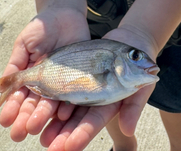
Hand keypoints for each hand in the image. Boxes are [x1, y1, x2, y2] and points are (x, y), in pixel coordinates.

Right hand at [0, 7, 90, 142]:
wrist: (65, 12)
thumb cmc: (42, 27)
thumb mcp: (24, 43)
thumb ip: (16, 64)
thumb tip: (2, 86)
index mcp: (30, 76)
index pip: (19, 96)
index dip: (12, 108)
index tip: (5, 120)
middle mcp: (45, 82)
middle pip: (34, 104)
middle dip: (25, 118)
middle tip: (18, 133)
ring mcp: (62, 81)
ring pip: (52, 103)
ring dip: (44, 117)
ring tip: (35, 126)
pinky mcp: (79, 77)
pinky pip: (73, 93)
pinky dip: (68, 105)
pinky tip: (62, 116)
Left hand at [39, 26, 158, 150]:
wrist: (131, 40)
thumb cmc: (139, 63)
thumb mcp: (141, 84)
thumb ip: (134, 107)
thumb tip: (127, 130)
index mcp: (110, 105)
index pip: (94, 123)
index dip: (82, 135)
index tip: (68, 147)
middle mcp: (95, 99)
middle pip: (76, 120)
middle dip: (62, 134)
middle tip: (48, 146)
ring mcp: (85, 86)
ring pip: (66, 106)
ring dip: (53, 121)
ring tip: (39, 133)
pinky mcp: (78, 74)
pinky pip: (63, 84)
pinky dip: (52, 96)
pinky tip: (39, 106)